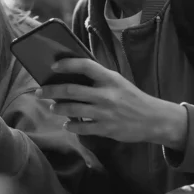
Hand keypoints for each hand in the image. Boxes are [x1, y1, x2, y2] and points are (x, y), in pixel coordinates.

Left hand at [37, 58, 188, 149]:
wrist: (154, 119)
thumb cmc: (132, 98)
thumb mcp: (118, 83)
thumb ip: (98, 79)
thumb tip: (71, 76)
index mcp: (109, 79)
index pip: (85, 66)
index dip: (67, 64)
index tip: (53, 66)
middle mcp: (106, 94)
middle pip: (72, 90)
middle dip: (52, 90)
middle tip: (39, 91)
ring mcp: (105, 112)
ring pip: (73, 110)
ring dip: (58, 108)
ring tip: (52, 107)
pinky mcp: (106, 129)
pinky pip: (82, 128)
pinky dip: (71, 126)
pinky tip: (67, 124)